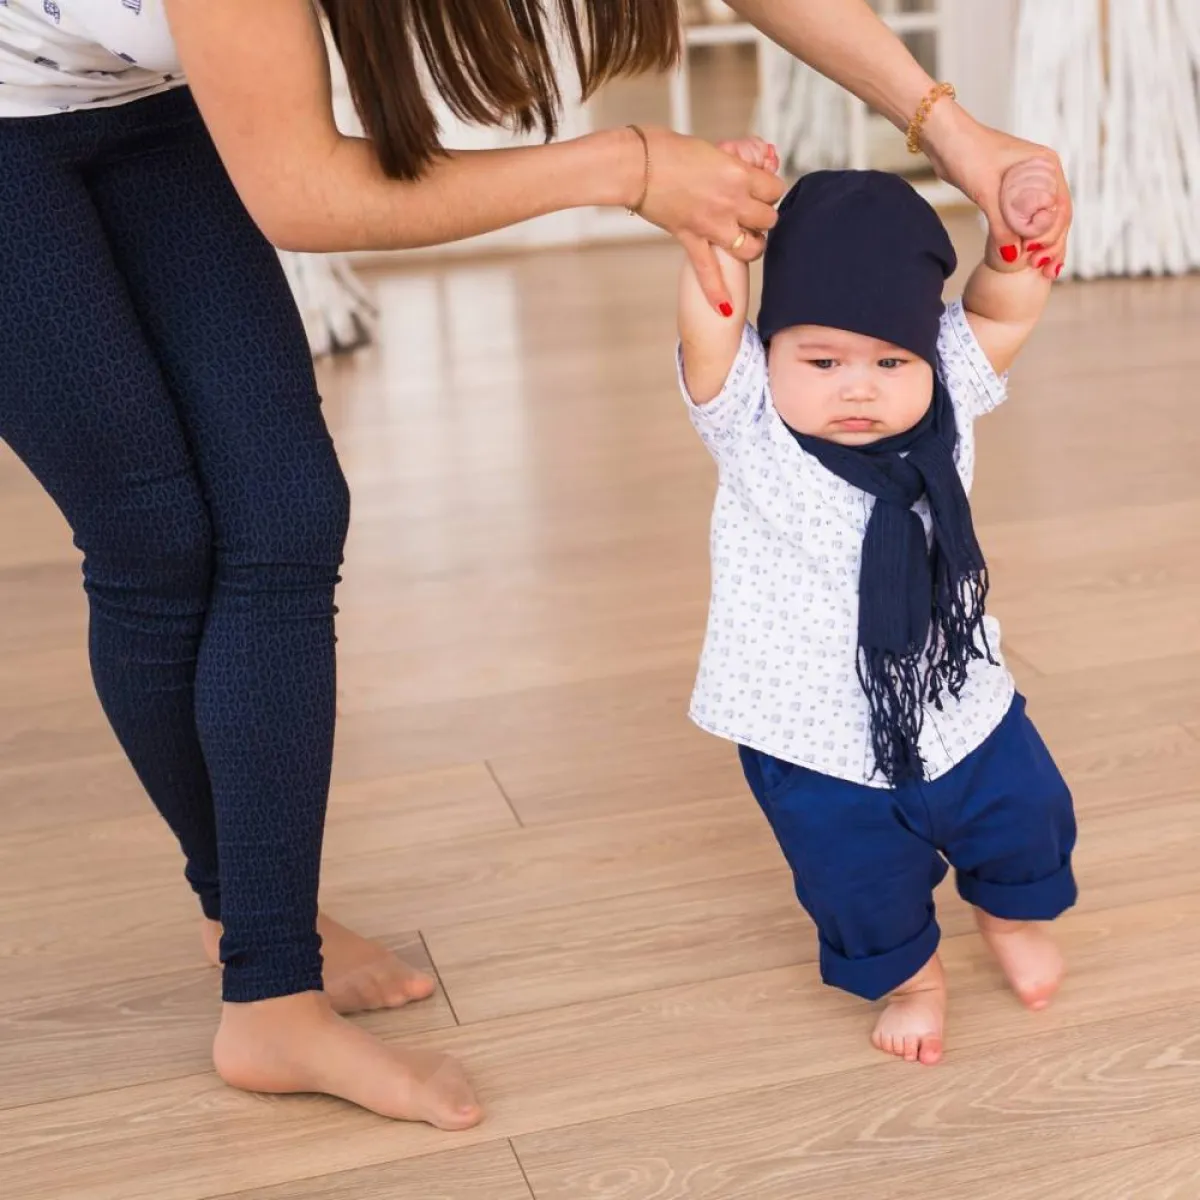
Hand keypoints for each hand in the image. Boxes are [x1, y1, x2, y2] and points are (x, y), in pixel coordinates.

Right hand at [633, 127, 783, 315]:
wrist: (636, 166)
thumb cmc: (666, 150)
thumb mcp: (710, 149)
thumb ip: (731, 162)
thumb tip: (743, 166)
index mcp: (738, 173)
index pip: (774, 188)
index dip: (770, 189)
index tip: (762, 189)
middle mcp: (731, 201)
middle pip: (768, 218)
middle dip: (763, 216)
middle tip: (752, 213)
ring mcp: (712, 225)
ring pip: (751, 247)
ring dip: (753, 246)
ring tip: (747, 243)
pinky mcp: (691, 239)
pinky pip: (708, 272)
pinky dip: (716, 292)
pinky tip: (725, 309)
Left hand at [921, 103, 1070, 279]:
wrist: (944, 139)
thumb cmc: (967, 154)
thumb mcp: (986, 193)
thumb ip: (1001, 227)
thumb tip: (1013, 258)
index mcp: (1046, 166)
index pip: (1060, 208)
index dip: (1054, 237)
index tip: (1041, 258)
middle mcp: (1043, 173)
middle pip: (1056, 216)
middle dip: (1052, 244)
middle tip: (1044, 270)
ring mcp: (1028, 183)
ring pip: (1042, 219)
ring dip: (1041, 243)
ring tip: (1041, 269)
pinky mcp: (1010, 192)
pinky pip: (1025, 218)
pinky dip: (1026, 236)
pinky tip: (1024, 255)